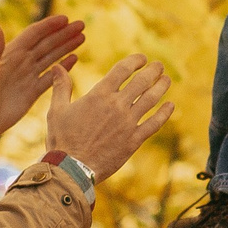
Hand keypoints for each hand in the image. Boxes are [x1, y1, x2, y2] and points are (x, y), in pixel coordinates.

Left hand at [0, 15, 85, 152]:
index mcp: (10, 54)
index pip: (34, 35)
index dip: (49, 26)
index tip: (66, 18)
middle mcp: (21, 63)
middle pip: (47, 44)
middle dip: (64, 34)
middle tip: (81, 24)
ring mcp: (28, 77)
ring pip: (52, 57)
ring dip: (66, 47)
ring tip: (82, 37)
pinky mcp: (32, 93)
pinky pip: (51, 77)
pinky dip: (64, 67)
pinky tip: (75, 59)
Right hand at [46, 54, 174, 178]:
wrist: (72, 169)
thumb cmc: (62, 140)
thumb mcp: (57, 110)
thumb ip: (61, 87)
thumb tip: (57, 67)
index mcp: (99, 95)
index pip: (122, 69)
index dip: (135, 61)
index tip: (142, 58)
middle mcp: (117, 106)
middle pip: (141, 82)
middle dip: (153, 71)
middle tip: (159, 66)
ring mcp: (128, 123)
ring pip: (151, 100)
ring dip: (161, 87)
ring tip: (166, 80)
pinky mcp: (134, 140)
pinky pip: (154, 123)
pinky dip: (164, 113)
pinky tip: (171, 105)